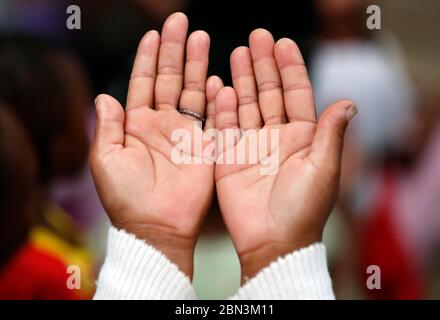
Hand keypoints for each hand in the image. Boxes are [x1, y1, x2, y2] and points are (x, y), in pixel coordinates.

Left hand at [89, 13, 220, 277]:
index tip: (154, 33)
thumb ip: (107, 126)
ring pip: (192, 91)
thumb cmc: (126, 198)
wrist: (156, 227)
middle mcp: (161, 124)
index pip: (143, 82)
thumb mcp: (107, 160)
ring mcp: (185, 134)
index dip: (148, 58)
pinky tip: (216, 77)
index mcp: (136, 125)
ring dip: (196, 65)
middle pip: (169, 78)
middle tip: (181, 22)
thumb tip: (104, 95)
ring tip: (202, 37)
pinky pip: (212, 116)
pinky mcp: (206, 146)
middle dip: (175, 50)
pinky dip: (215, 97)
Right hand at [214, 29, 356, 280]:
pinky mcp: (228, 159)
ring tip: (237, 51)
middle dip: (263, 65)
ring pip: (247, 104)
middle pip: (269, 92)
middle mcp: (276, 137)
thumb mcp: (323, 169)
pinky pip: (225, 127)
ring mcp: (251, 146)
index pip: (295, 94)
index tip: (282, 42)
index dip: (290, 67)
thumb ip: (330, 133)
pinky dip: (222, 106)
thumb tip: (350, 101)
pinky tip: (221, 85)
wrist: (273, 242)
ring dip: (243, 78)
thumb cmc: (303, 210)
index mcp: (302, 138)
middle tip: (256, 37)